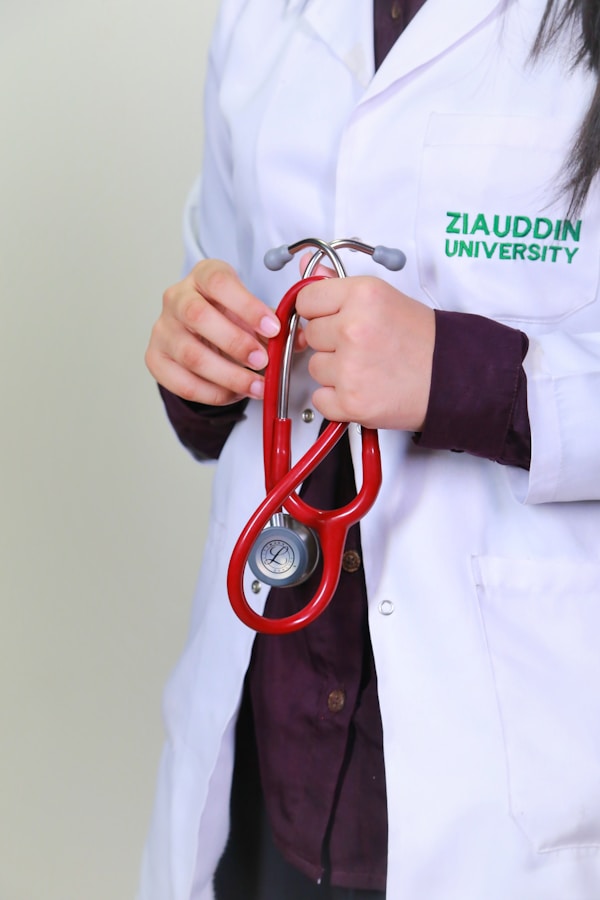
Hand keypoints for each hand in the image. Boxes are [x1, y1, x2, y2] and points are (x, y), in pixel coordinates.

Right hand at [145, 259, 280, 405]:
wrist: (198, 330)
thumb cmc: (227, 315)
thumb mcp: (252, 311)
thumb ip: (276, 324)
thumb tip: (301, 339)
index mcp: (202, 276)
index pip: (219, 282)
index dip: (247, 306)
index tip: (273, 328)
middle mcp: (176, 298)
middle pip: (198, 317)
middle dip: (235, 343)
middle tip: (263, 361)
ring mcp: (163, 329)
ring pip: (190, 355)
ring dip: (228, 375)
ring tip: (256, 386)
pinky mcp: (155, 359)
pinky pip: (182, 383)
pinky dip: (212, 393)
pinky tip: (234, 393)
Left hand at [295, 275, 434, 430]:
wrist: (453, 378)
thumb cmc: (422, 340)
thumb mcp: (384, 298)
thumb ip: (338, 285)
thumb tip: (307, 268)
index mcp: (363, 295)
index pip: (307, 299)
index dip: (319, 311)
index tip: (333, 318)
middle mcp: (354, 329)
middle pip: (312, 335)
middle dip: (332, 342)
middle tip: (365, 346)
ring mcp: (351, 368)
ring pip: (315, 368)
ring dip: (335, 372)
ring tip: (369, 368)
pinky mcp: (351, 401)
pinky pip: (320, 399)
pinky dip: (337, 400)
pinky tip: (363, 388)